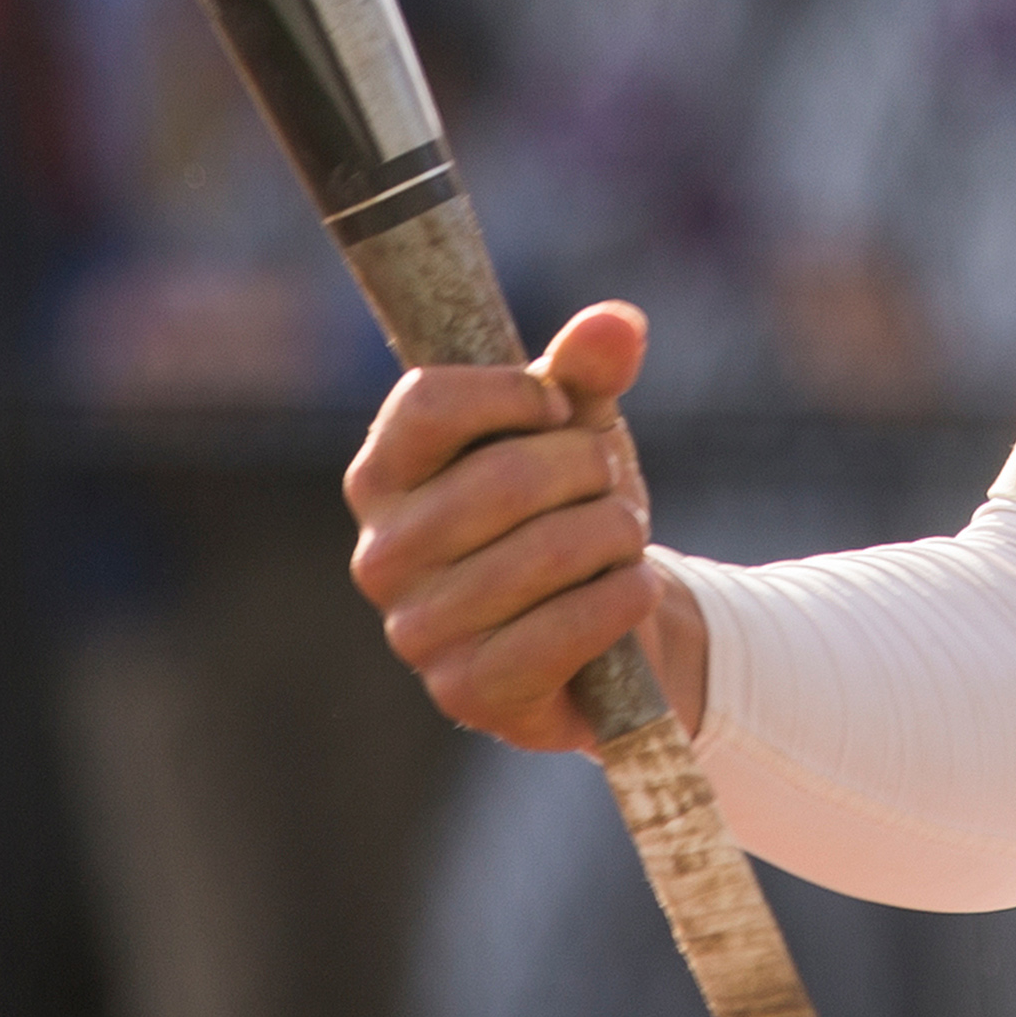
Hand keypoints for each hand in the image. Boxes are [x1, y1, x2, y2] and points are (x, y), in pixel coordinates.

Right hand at [340, 301, 696, 747]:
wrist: (607, 627)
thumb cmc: (571, 510)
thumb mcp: (578, 429)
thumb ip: (587, 369)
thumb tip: (615, 324)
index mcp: (383, 476)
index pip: (427, 404)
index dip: (515, 393)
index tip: (560, 408)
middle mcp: (381, 555)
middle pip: (505, 476)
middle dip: (589, 469)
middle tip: (608, 483)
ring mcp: (417, 630)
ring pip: (547, 551)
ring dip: (615, 533)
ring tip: (623, 538)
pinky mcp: (467, 692)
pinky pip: (562, 629)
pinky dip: (621, 598)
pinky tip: (634, 588)